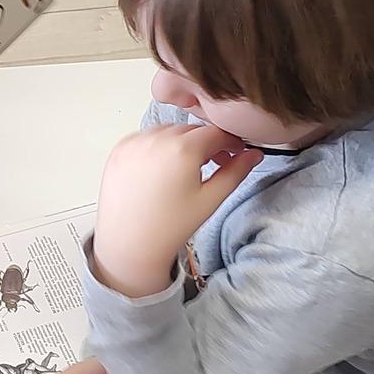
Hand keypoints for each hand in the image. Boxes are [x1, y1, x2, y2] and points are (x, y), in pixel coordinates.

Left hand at [90, 124, 259, 297]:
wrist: (129, 243)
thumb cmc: (169, 226)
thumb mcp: (210, 199)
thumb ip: (235, 171)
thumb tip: (254, 154)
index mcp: (182, 149)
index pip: (217, 131)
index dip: (231, 141)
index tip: (236, 152)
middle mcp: (156, 138)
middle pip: (193, 130)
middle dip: (207, 143)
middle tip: (214, 164)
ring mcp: (135, 142)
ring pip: (170, 131)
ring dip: (183, 143)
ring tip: (186, 170)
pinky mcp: (120, 148)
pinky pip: (148, 137)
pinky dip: (159, 146)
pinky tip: (163, 170)